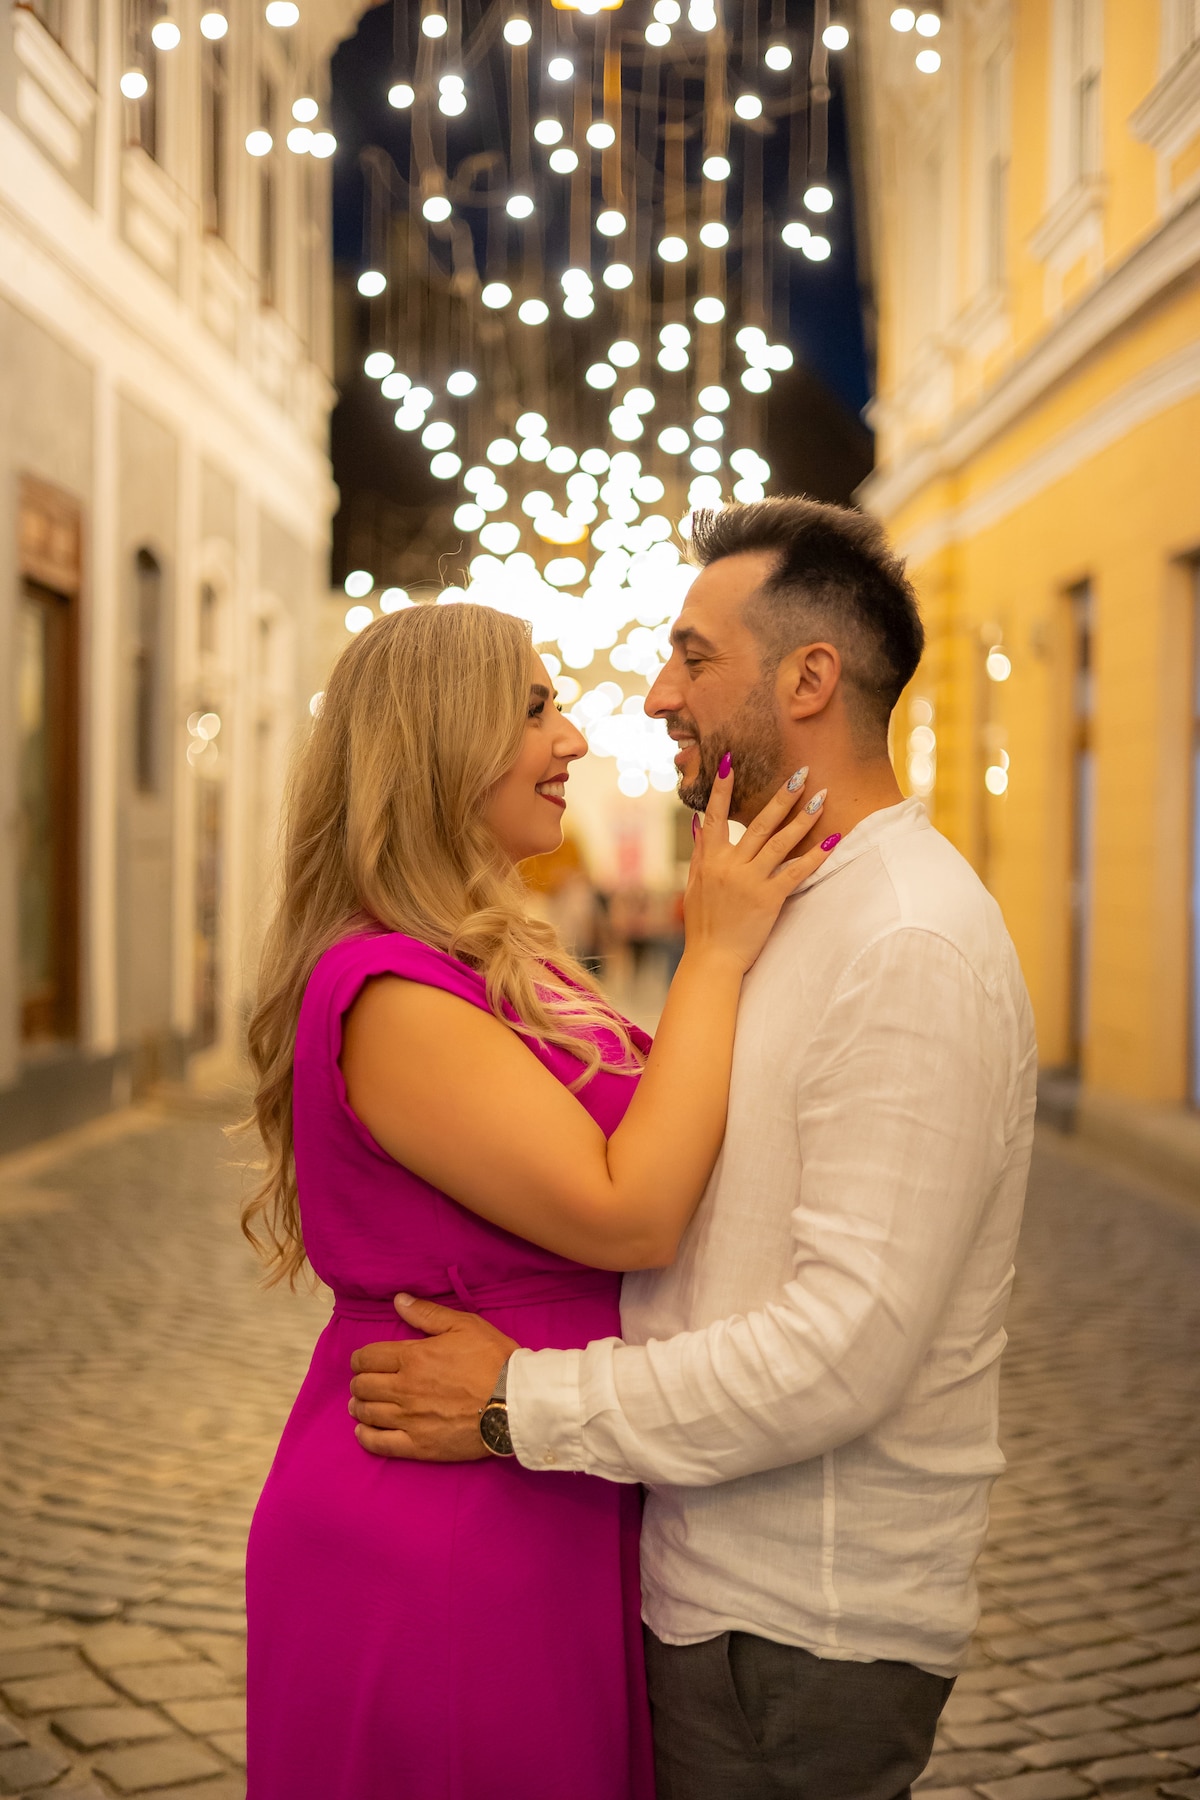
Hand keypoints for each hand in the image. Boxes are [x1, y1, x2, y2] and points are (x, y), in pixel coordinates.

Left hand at [348, 1294, 517, 1461]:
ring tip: (359, 1405)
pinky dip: (366, 1437)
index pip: (368, 1358)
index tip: (362, 1361)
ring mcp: (409, 1420)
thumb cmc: (493, 1359)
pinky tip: (362, 1432)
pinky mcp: (419, 1446)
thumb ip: (427, 1314)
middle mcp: (404, 1389)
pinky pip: (380, 1444)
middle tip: (363, 1382)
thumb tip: (398, 1300)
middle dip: (359, 1381)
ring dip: (358, 1407)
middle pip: (363, 1385)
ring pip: (368, 1413)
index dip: (360, 1359)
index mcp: (412, 1358)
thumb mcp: (464, 1325)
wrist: (516, 1402)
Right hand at [683, 764, 834, 974]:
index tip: (729, 761)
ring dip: (802, 818)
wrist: (712, 958)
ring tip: (821, 797)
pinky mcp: (768, 899)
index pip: (715, 816)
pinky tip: (833, 839)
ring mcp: (750, 881)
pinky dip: (815, 855)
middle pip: (758, 824)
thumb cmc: (702, 924)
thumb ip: (699, 851)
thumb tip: (698, 821)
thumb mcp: (694, 885)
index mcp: (710, 860)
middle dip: (781, 797)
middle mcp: (729, 866)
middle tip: (801, 772)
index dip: (721, 789)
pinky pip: (796, 872)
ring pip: (779, 842)